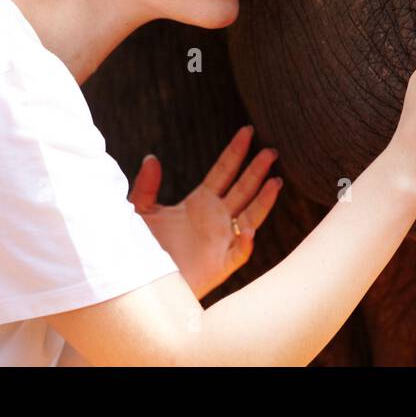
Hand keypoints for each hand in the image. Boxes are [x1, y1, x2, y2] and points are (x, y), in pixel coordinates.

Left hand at [130, 125, 281, 300]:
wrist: (139, 286)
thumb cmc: (142, 249)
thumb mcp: (139, 212)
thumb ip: (146, 186)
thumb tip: (152, 157)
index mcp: (199, 202)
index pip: (223, 171)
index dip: (236, 151)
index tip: (248, 130)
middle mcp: (216, 218)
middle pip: (242, 188)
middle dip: (257, 170)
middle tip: (271, 151)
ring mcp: (221, 241)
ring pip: (250, 216)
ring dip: (263, 200)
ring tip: (276, 181)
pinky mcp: (220, 265)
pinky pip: (239, 253)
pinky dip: (246, 243)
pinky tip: (250, 231)